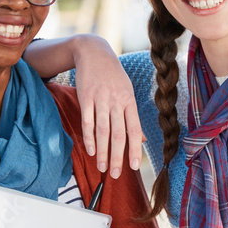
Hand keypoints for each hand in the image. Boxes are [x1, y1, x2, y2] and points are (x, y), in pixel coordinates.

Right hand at [72, 35, 143, 178]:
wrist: (94, 52)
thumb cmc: (113, 75)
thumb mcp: (127, 92)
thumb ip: (132, 117)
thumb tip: (141, 139)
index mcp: (129, 101)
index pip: (134, 130)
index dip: (134, 149)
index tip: (133, 167)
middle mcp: (117, 102)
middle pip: (118, 134)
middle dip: (117, 156)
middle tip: (115, 174)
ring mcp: (101, 100)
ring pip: (102, 131)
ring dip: (103, 152)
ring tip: (103, 168)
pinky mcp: (86, 97)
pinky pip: (87, 121)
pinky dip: (89, 137)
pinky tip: (91, 150)